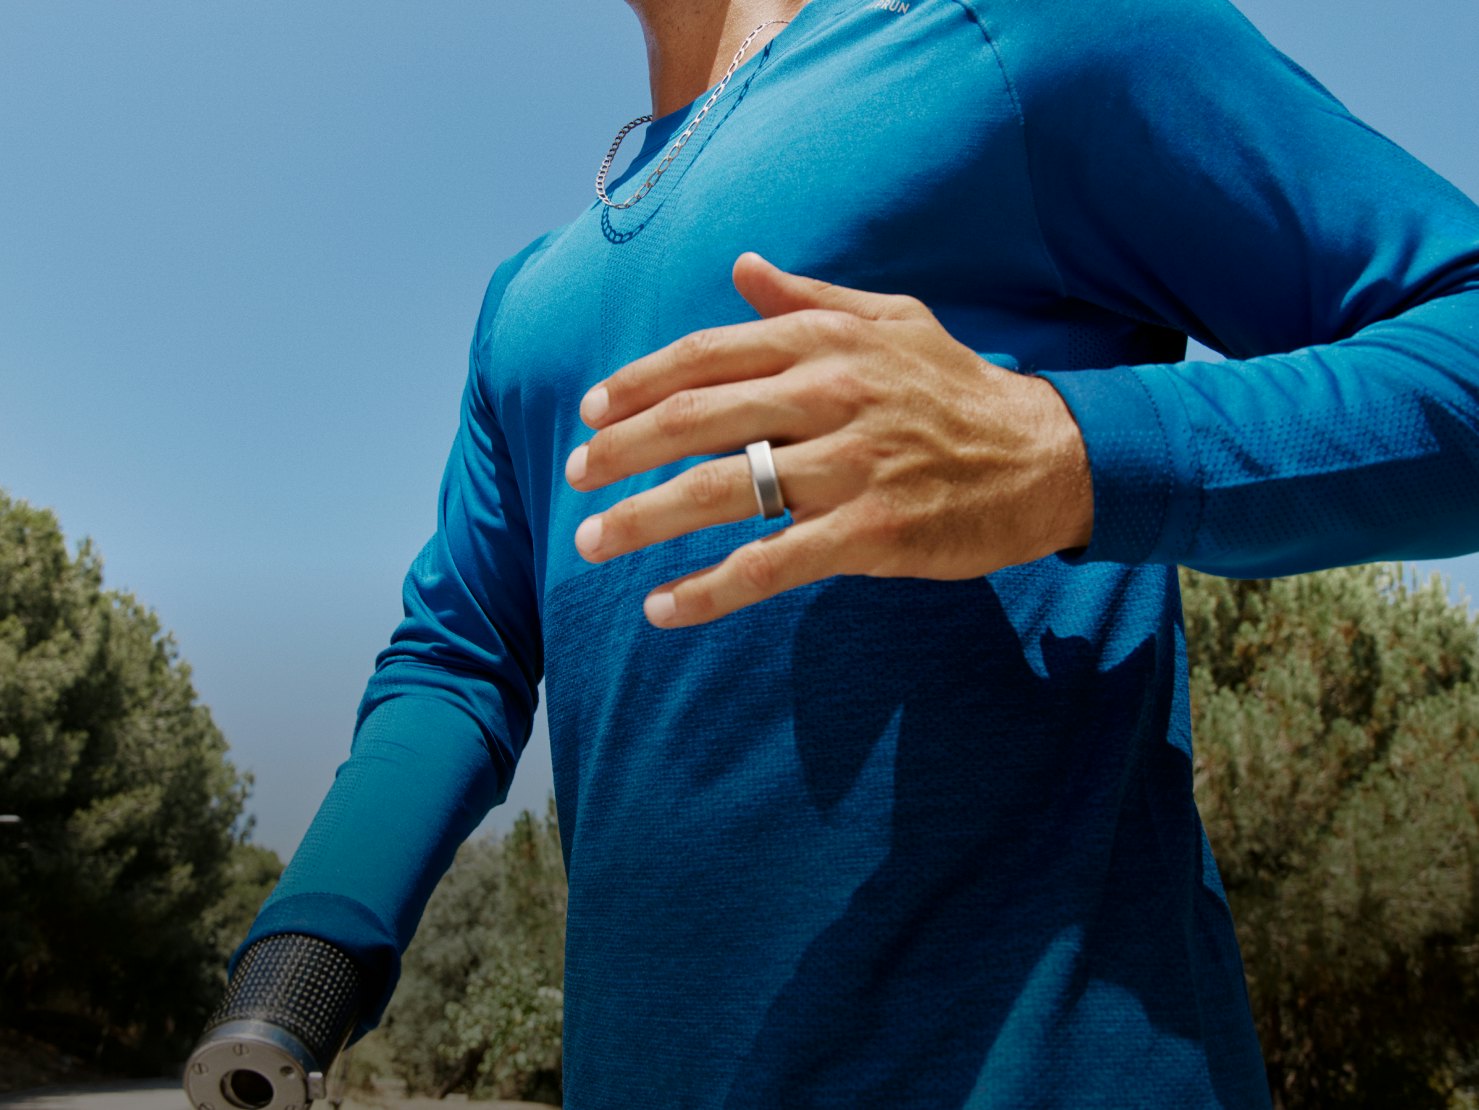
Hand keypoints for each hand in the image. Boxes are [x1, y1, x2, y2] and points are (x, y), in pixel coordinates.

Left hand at [564, 252, 1093, 627]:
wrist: (1046, 456)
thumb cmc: (957, 388)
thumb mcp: (891, 320)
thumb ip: (809, 296)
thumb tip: (741, 267)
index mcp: (823, 341)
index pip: (704, 355)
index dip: (635, 383)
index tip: (588, 413)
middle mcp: (826, 394)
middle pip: (694, 420)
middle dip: (619, 452)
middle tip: (573, 478)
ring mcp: (847, 465)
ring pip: (718, 492)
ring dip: (642, 520)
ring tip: (592, 544)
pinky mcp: (870, 531)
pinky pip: (769, 563)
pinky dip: (708, 590)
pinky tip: (662, 608)